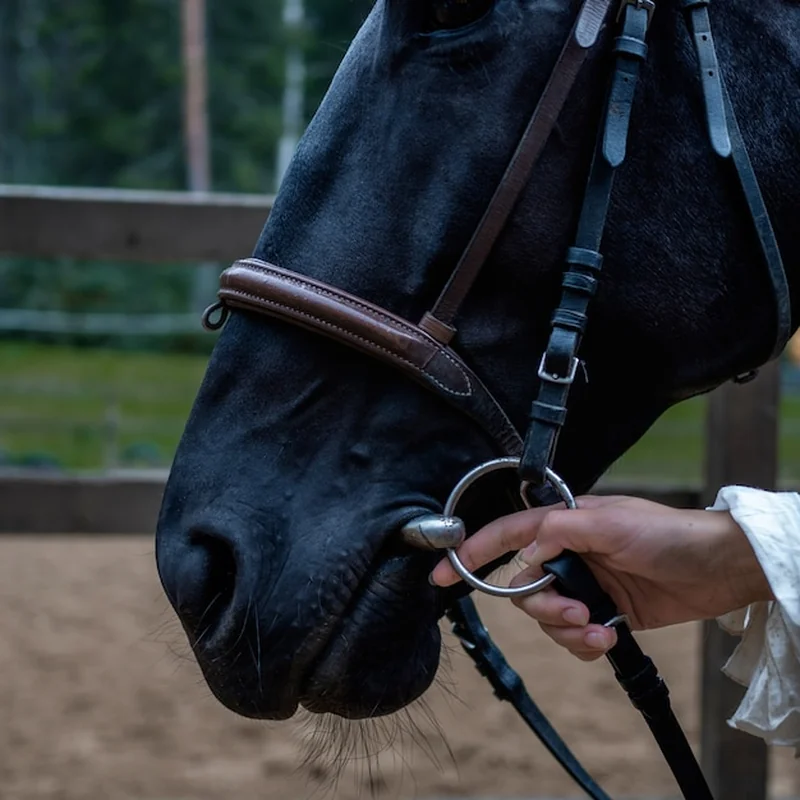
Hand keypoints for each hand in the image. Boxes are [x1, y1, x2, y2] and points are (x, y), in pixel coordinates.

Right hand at [430, 495, 772, 660]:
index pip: (507, 534)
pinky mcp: (601, 614)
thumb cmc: (666, 533)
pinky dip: (583, 644)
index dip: (472, 551)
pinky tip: (606, 640)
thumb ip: (559, 530)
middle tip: (574, 613)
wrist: (714, 569)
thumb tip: (523, 552)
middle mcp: (568, 554)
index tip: (442, 573)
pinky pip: (572, 636)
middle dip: (542, 607)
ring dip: (566, 629)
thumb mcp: (610, 522)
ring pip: (546, 617)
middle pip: (524, 588)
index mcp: (564, 524)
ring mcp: (584, 585)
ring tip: (597, 630)